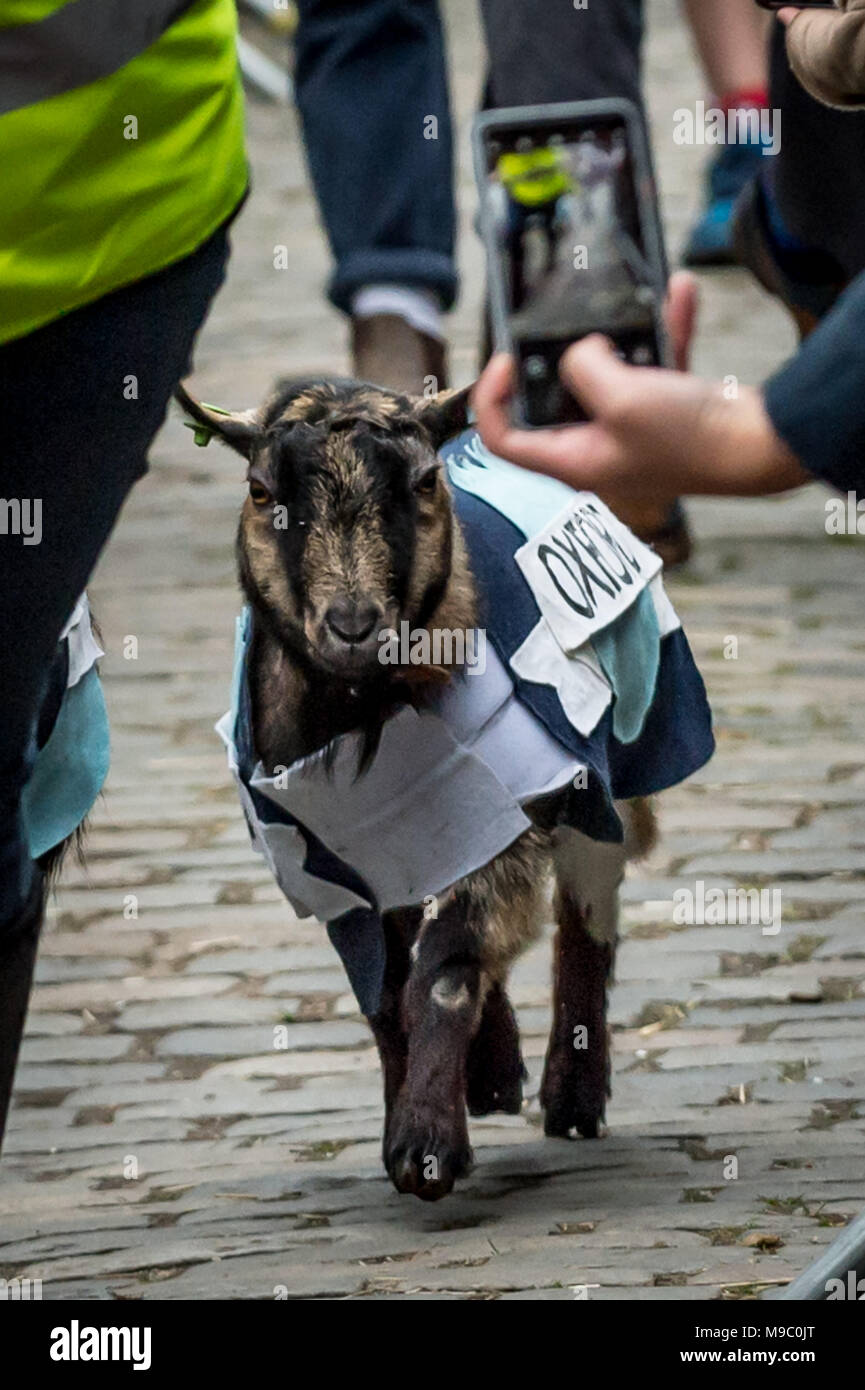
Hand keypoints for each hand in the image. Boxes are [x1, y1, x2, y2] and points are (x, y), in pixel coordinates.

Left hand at [472, 274, 808, 502]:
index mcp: (574, 461)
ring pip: (606, 376)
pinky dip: (663, 331)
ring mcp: (632, 431)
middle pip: (552, 401)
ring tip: (625, 297)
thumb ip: (583, 368)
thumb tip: (580, 350)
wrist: (761, 447)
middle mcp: (597, 450)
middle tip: (560, 321)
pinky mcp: (666, 412)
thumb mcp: (621, 397)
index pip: (504, 439)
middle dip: (556, 355)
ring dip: (619, 334)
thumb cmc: (690, 438)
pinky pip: (653, 365)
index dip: (492, 399)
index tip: (506, 359)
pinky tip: (677, 292)